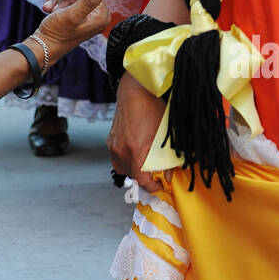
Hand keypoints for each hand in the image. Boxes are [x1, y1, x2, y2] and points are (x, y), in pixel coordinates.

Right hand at [34, 0, 109, 61]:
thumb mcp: (72, 14)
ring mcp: (90, 18)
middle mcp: (99, 17)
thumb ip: (89, 0)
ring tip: (51, 10)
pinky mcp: (80, 18)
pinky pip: (71, 3)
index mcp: (102, 17)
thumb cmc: (57, 32)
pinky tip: (50, 10)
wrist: (43, 46)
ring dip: (60, 1)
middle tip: (55, 7)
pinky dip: (59, 4)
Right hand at [108, 72, 169, 192]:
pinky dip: (125, 160)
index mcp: (136, 151)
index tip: (159, 187)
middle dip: (144, 178)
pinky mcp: (110, 141)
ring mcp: (113, 146)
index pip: (141, 180)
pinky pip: (116, 158)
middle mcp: (121, 151)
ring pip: (122, 168)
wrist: (134, 92)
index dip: (152, 187)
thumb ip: (168, 158)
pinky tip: (134, 154)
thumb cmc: (152, 109)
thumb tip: (168, 175)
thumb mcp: (165, 135)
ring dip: (133, 170)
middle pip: (131, 176)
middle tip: (155, 176)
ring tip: (144, 165)